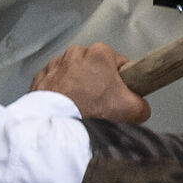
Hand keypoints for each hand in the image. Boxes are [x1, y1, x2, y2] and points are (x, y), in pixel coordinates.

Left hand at [30, 42, 149, 123]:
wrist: (58, 129)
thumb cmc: (92, 113)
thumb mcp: (133, 110)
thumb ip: (142, 104)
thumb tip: (140, 107)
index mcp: (100, 53)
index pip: (118, 63)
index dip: (120, 80)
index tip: (116, 94)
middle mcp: (75, 53)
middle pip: (93, 66)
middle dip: (96, 81)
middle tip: (98, 103)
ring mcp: (55, 65)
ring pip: (71, 73)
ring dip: (75, 86)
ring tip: (79, 106)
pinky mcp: (39, 78)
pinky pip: (53, 82)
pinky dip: (58, 93)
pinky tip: (64, 107)